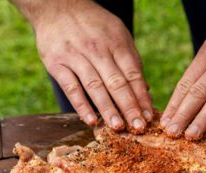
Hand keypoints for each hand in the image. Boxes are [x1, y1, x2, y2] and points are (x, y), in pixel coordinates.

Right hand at [32, 0, 151, 130]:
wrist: (56, 5)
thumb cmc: (93, 25)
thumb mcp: (117, 34)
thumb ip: (131, 61)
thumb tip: (146, 91)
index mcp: (116, 43)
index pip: (133, 74)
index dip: (142, 97)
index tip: (149, 117)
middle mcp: (97, 49)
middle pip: (117, 83)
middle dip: (129, 107)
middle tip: (138, 128)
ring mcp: (76, 56)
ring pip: (95, 87)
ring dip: (108, 109)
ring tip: (118, 127)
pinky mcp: (57, 63)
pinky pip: (71, 88)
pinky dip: (81, 105)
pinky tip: (91, 120)